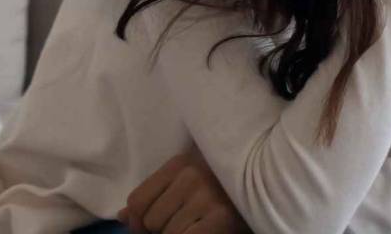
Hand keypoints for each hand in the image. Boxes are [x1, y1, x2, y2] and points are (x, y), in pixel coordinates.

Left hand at [119, 150, 247, 233]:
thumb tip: (122, 216)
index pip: (136, 201)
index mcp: (180, 163)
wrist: (268, 181)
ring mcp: (206, 197)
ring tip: (196, 224)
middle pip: (150, 220)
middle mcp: (191, 176)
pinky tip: (202, 229)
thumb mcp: (187, 179)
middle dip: (159, 230)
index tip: (147, 229)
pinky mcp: (221, 217)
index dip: (136, 221)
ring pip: (168, 233)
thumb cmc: (224, 182)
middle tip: (182, 224)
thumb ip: (157, 194)